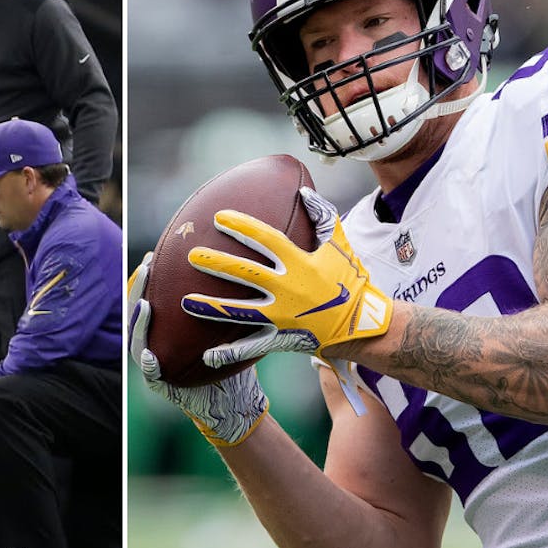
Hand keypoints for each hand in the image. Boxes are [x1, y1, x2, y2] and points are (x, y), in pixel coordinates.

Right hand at [128, 253, 268, 445]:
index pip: (149, 299)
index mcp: (166, 331)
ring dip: (138, 323)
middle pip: (137, 314)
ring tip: (144, 304)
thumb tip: (239, 266)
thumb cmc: (234, 360)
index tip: (150, 256)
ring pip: (137, 341)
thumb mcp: (229, 329)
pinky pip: (150, 373)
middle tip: (145, 268)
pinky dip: (147, 363)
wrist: (235, 400)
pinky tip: (147, 353)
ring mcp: (154, 366)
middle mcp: (155, 344)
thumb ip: (224, 306)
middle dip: (137, 291)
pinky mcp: (159, 387)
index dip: (145, 280)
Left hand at [184, 187, 392, 361]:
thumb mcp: (340, 245)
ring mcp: (282, 316)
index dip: (242, 227)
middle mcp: (287, 289)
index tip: (219, 218)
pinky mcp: (280, 338)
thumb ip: (322, 217)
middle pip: (245, 273)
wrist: (362, 325)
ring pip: (240, 310)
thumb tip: (304, 192)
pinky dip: (230, 352)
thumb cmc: (351, 282)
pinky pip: (251, 346)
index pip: (265, 239)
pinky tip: (207, 355)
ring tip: (185, 301)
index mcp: (300, 263)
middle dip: (216, 263)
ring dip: (211, 307)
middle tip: (192, 255)